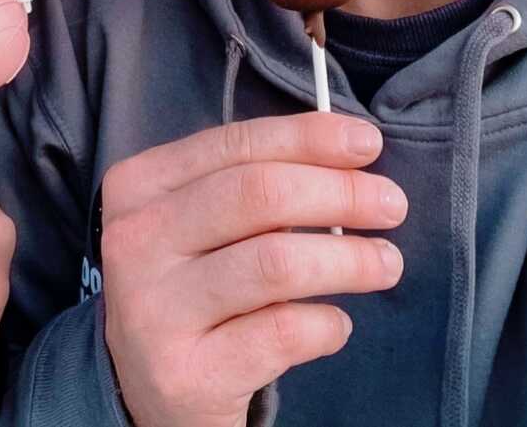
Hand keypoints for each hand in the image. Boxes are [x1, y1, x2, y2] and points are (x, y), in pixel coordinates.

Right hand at [100, 112, 406, 426]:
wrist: (149, 388)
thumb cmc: (193, 282)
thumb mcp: (202, 221)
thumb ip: (254, 181)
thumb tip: (349, 150)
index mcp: (139, 185)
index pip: (235, 144)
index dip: (308, 138)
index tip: (367, 143)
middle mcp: (134, 240)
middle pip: (258, 194)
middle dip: (340, 192)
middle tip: (391, 205)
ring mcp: (153, 309)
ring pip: (276, 262)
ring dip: (348, 259)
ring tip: (386, 263)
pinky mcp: (184, 373)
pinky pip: (281, 333)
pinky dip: (326, 324)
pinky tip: (335, 323)